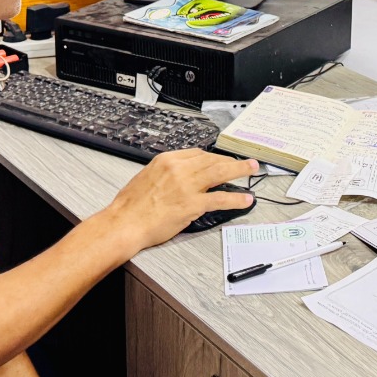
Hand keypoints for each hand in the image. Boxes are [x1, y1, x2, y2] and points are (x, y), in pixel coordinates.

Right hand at [106, 149, 257, 251]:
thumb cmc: (131, 205)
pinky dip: (236, 198)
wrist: (124, 223)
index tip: (222, 160)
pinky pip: (220, 198)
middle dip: (231, 161)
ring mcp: (187, 186)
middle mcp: (178, 169)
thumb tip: (180, 176)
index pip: (198, 153)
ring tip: (251, 171)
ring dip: (239, 171)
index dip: (214, 157)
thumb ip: (166, 173)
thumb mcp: (147, 177)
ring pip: (220, 173)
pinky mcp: (192, 204)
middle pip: (212, 160)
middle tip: (245, 163)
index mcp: (166, 160)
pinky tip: (245, 199)